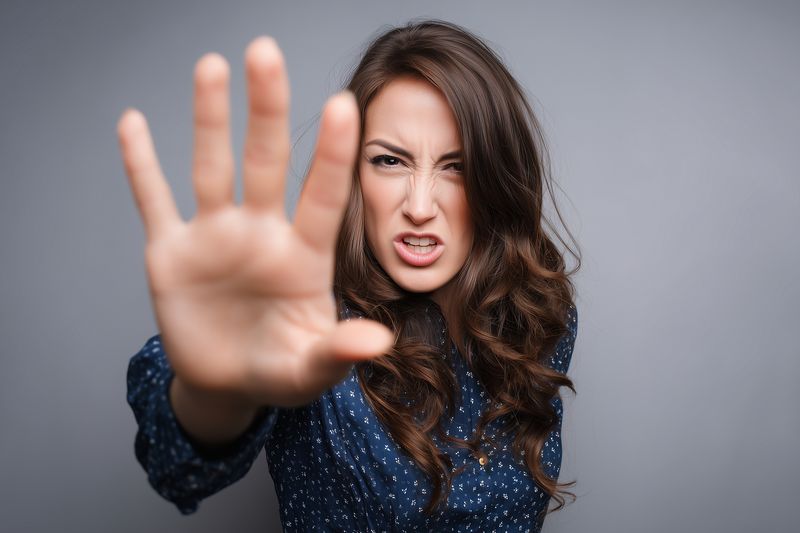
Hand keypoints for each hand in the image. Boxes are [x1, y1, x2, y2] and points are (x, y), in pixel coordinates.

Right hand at [117, 36, 392, 408]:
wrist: (229, 383)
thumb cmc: (279, 371)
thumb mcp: (310, 370)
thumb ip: (338, 352)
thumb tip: (378, 343)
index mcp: (303, 258)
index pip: (324, 197)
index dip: (333, 154)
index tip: (344, 104)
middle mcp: (261, 234)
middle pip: (267, 162)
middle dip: (266, 110)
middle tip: (266, 52)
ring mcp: (215, 238)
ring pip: (212, 168)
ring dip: (210, 120)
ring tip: (212, 65)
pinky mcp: (172, 253)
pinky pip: (154, 201)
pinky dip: (141, 166)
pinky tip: (133, 125)